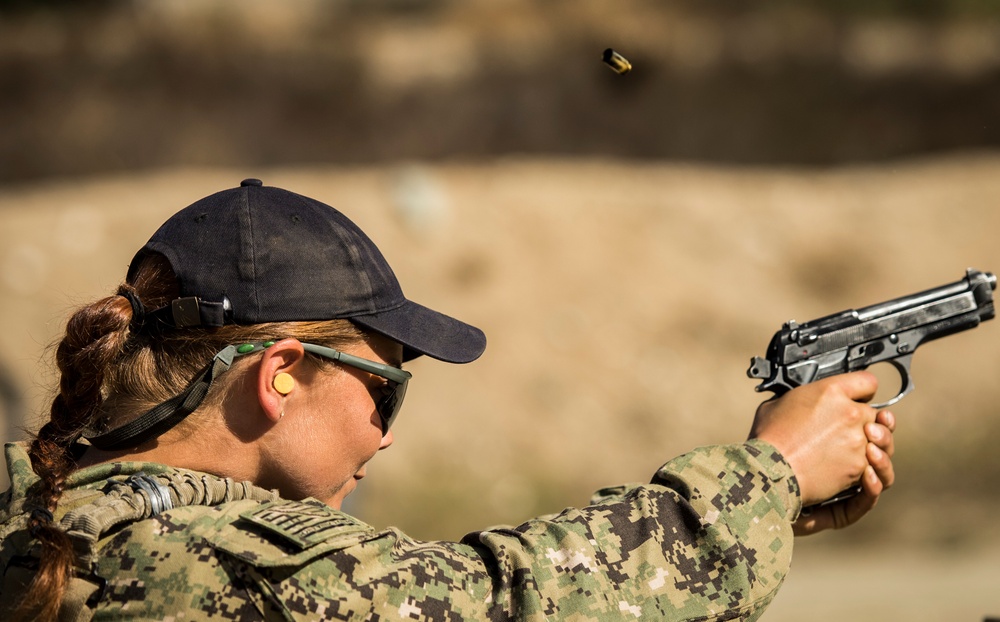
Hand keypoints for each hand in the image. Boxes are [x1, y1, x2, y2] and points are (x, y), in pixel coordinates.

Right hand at [748, 373, 889, 523]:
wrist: (770, 470)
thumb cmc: (770, 438)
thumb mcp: (778, 403)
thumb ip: (801, 398)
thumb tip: (802, 401)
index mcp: (831, 391)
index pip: (867, 382)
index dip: (862, 390)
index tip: (859, 396)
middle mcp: (850, 413)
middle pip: (873, 413)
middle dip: (862, 421)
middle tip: (845, 429)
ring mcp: (858, 441)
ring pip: (879, 439)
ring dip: (868, 444)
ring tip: (850, 449)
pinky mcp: (859, 466)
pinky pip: (871, 463)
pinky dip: (861, 466)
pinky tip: (846, 466)